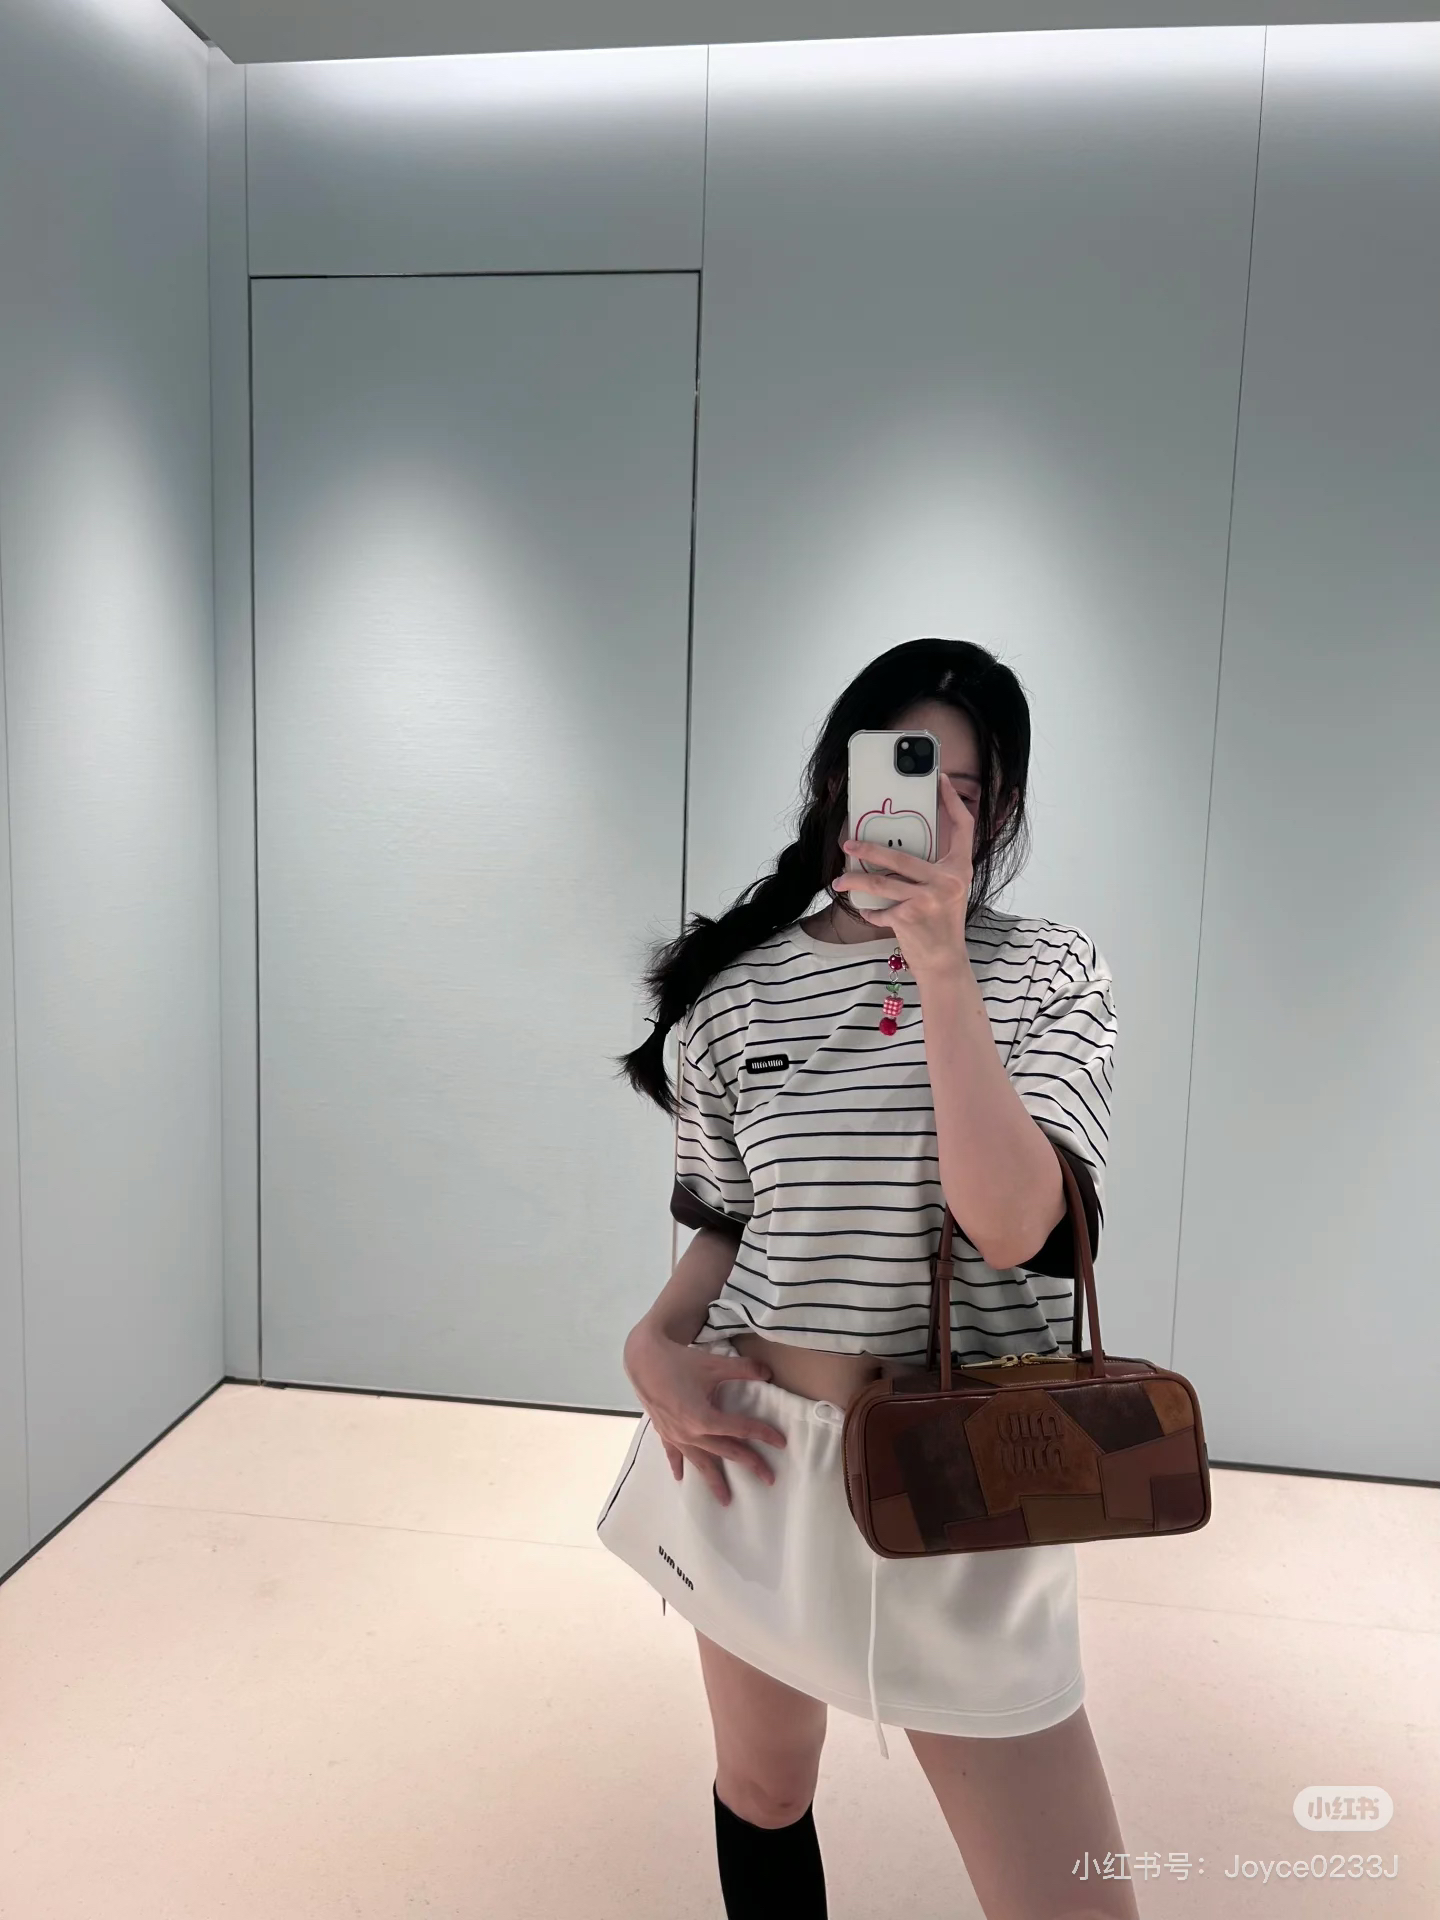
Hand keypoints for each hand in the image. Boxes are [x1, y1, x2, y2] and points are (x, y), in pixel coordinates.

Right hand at [623, 1324, 787, 1505]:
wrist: (643, 1360)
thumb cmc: (679, 1362)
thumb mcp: (714, 1364)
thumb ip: (743, 1369)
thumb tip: (769, 1372)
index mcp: (704, 1418)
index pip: (741, 1429)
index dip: (763, 1434)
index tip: (781, 1442)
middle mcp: (691, 1433)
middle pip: (726, 1452)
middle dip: (749, 1464)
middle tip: (769, 1478)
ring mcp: (676, 1436)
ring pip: (700, 1462)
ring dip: (714, 1481)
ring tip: (726, 1500)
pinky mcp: (664, 1432)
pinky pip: (673, 1454)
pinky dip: (678, 1465)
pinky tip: (680, 1478)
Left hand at [833, 771, 975, 980]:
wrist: (945, 961)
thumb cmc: (942, 923)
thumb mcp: (947, 891)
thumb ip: (932, 869)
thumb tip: (897, 846)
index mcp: (961, 869)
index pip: (963, 827)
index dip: (953, 801)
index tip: (939, 781)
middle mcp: (948, 880)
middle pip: (900, 856)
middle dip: (868, 849)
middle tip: (848, 843)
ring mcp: (928, 899)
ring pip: (880, 882)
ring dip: (855, 880)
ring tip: (839, 880)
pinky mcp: (910, 917)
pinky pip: (879, 909)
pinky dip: (870, 912)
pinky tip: (867, 911)